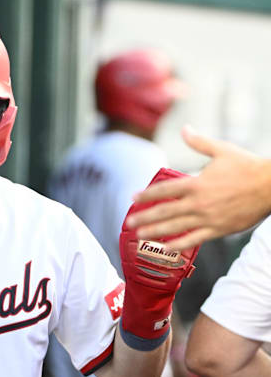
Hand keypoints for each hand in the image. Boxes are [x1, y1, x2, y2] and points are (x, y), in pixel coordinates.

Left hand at [124, 126, 270, 249]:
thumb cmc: (248, 166)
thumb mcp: (222, 150)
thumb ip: (199, 143)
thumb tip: (185, 129)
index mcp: (197, 183)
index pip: (165, 190)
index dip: (147, 194)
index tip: (134, 198)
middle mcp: (199, 202)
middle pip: (165, 211)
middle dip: (144, 217)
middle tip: (129, 222)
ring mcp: (208, 218)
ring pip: (176, 227)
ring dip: (155, 232)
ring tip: (140, 235)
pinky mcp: (218, 230)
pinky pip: (194, 240)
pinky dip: (178, 245)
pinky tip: (165, 248)